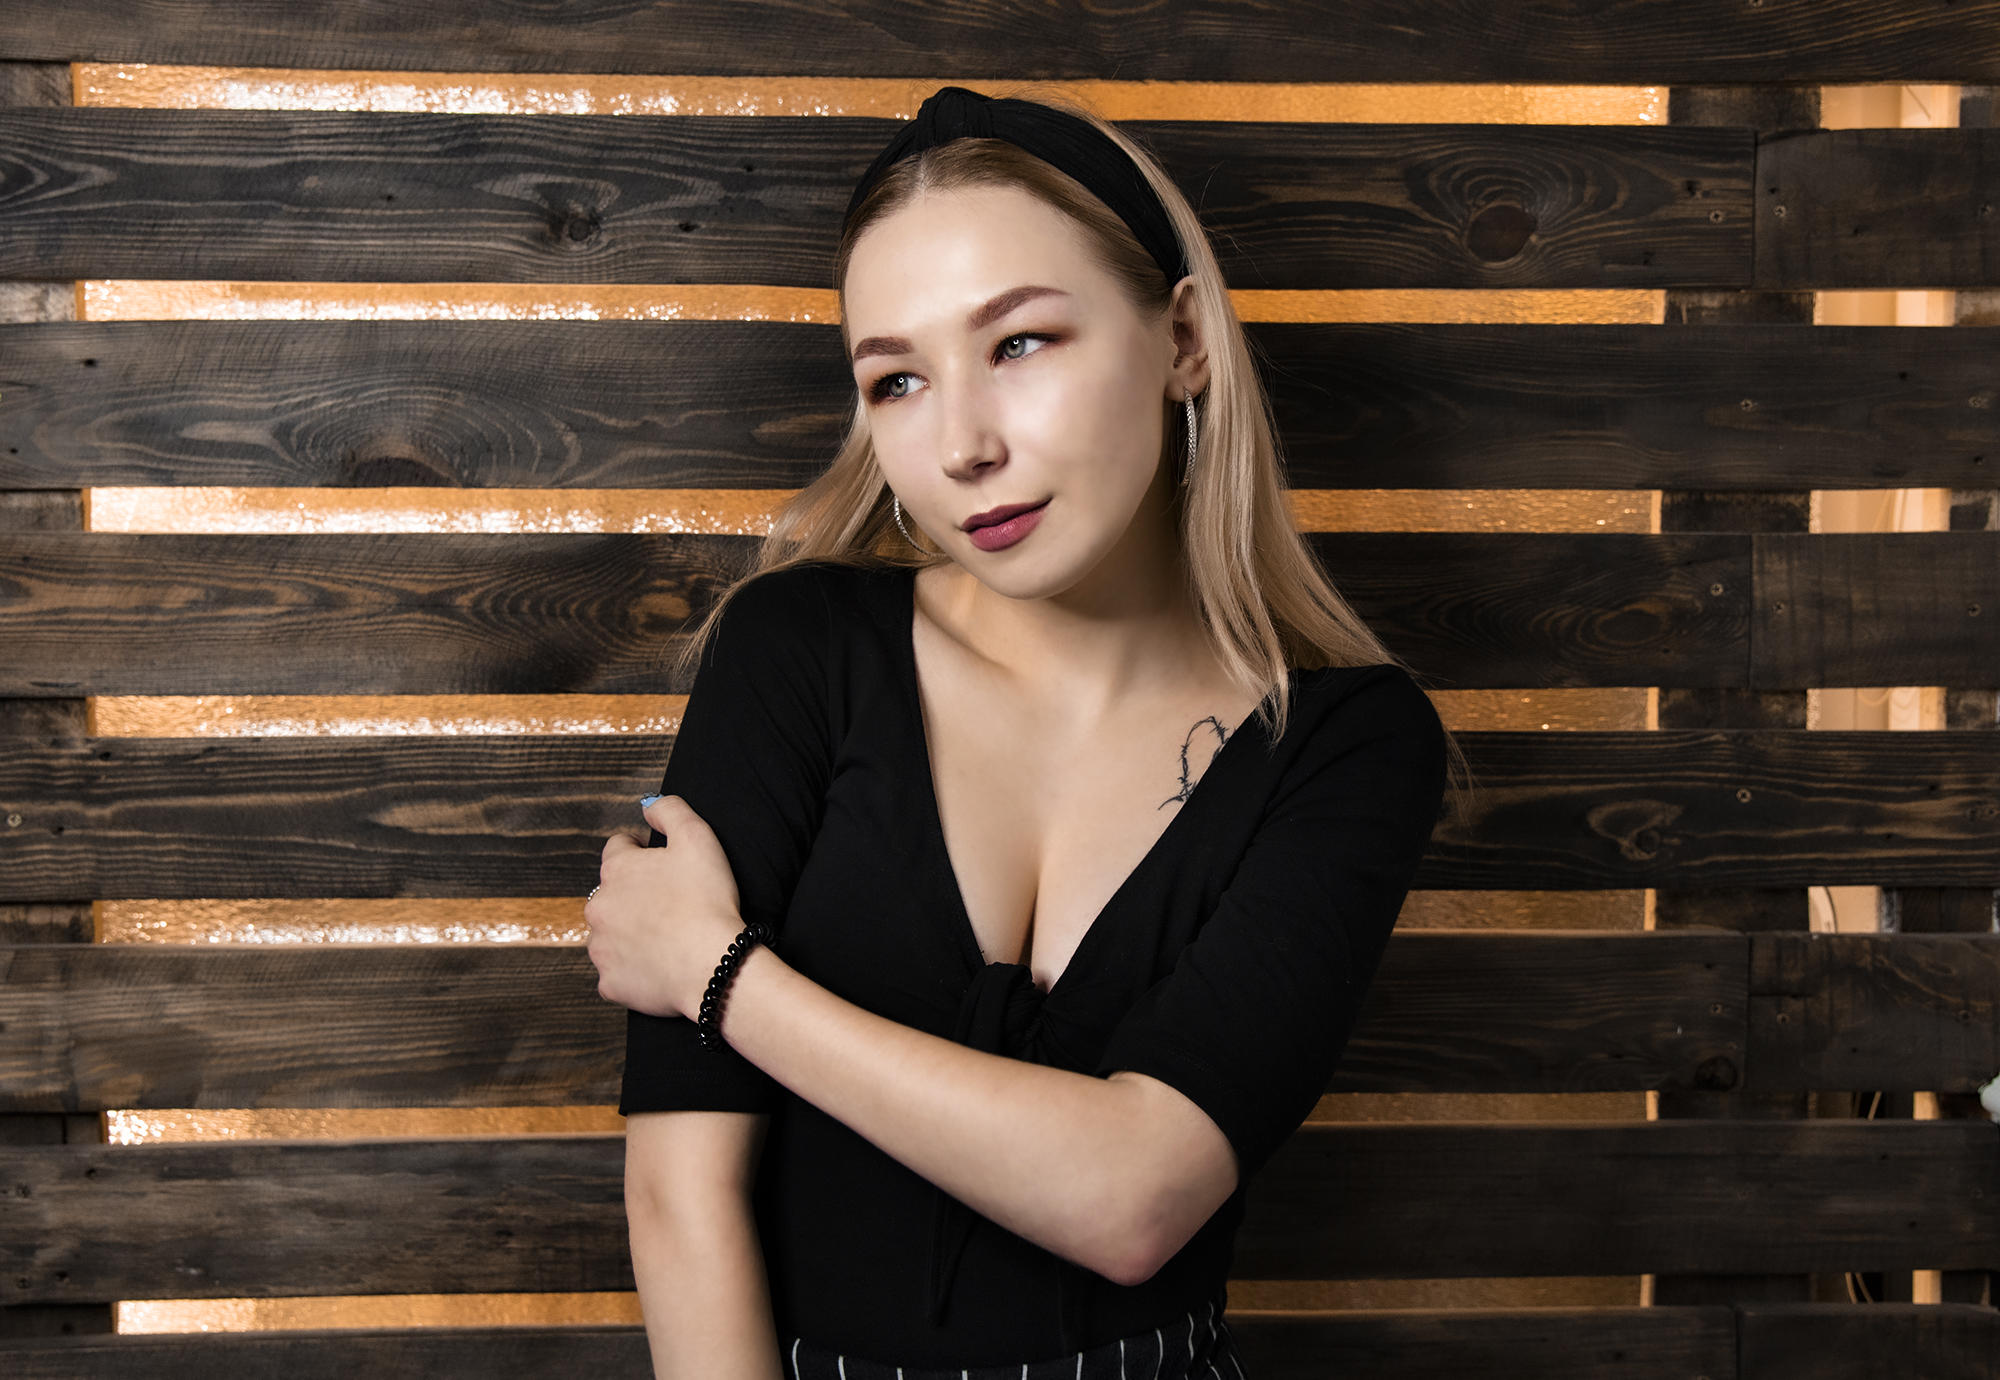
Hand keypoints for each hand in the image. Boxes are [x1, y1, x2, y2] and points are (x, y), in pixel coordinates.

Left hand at [586, 795, 744, 1018]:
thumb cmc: (707, 900)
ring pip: (610, 934)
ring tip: (666, 938)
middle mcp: (598, 908)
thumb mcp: (697, 837)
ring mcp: (601, 948)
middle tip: (670, 905)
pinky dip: (633, 970)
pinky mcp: (609, 982)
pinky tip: (659, 966)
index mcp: (617, 870)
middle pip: (611, 894)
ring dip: (630, 934)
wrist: (712, 964)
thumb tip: (648, 804)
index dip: (641, 852)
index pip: (618, 848)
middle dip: (633, 897)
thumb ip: (669, 810)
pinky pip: (616, 973)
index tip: (663, 866)